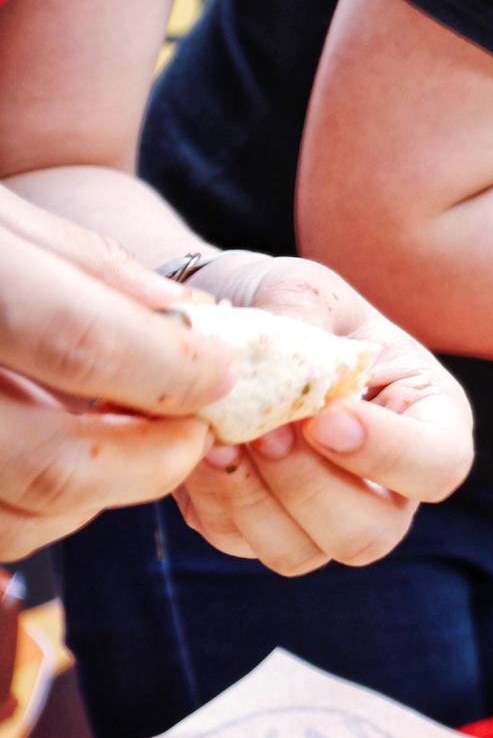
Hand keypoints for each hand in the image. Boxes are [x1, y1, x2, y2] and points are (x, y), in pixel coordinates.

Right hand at [0, 191, 231, 560]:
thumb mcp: (2, 218)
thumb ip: (92, 270)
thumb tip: (197, 324)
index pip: (83, 343)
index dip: (172, 370)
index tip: (224, 374)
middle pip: (54, 463)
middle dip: (152, 459)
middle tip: (197, 432)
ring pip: (19, 519)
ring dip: (99, 494)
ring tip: (129, 440)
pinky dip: (39, 509)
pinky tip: (59, 454)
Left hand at [174, 253, 472, 575]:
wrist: (235, 320)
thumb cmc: (294, 302)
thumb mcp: (307, 290)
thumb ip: (303, 321)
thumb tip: (278, 359)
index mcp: (429, 417)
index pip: (440, 465)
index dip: (390, 455)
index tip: (325, 417)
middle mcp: (388, 482)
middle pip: (371, 533)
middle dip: (309, 488)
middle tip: (264, 430)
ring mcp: (325, 515)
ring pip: (300, 552)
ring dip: (253, 500)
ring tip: (219, 436)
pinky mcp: (261, 527)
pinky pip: (238, 541)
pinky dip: (212, 499)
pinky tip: (198, 444)